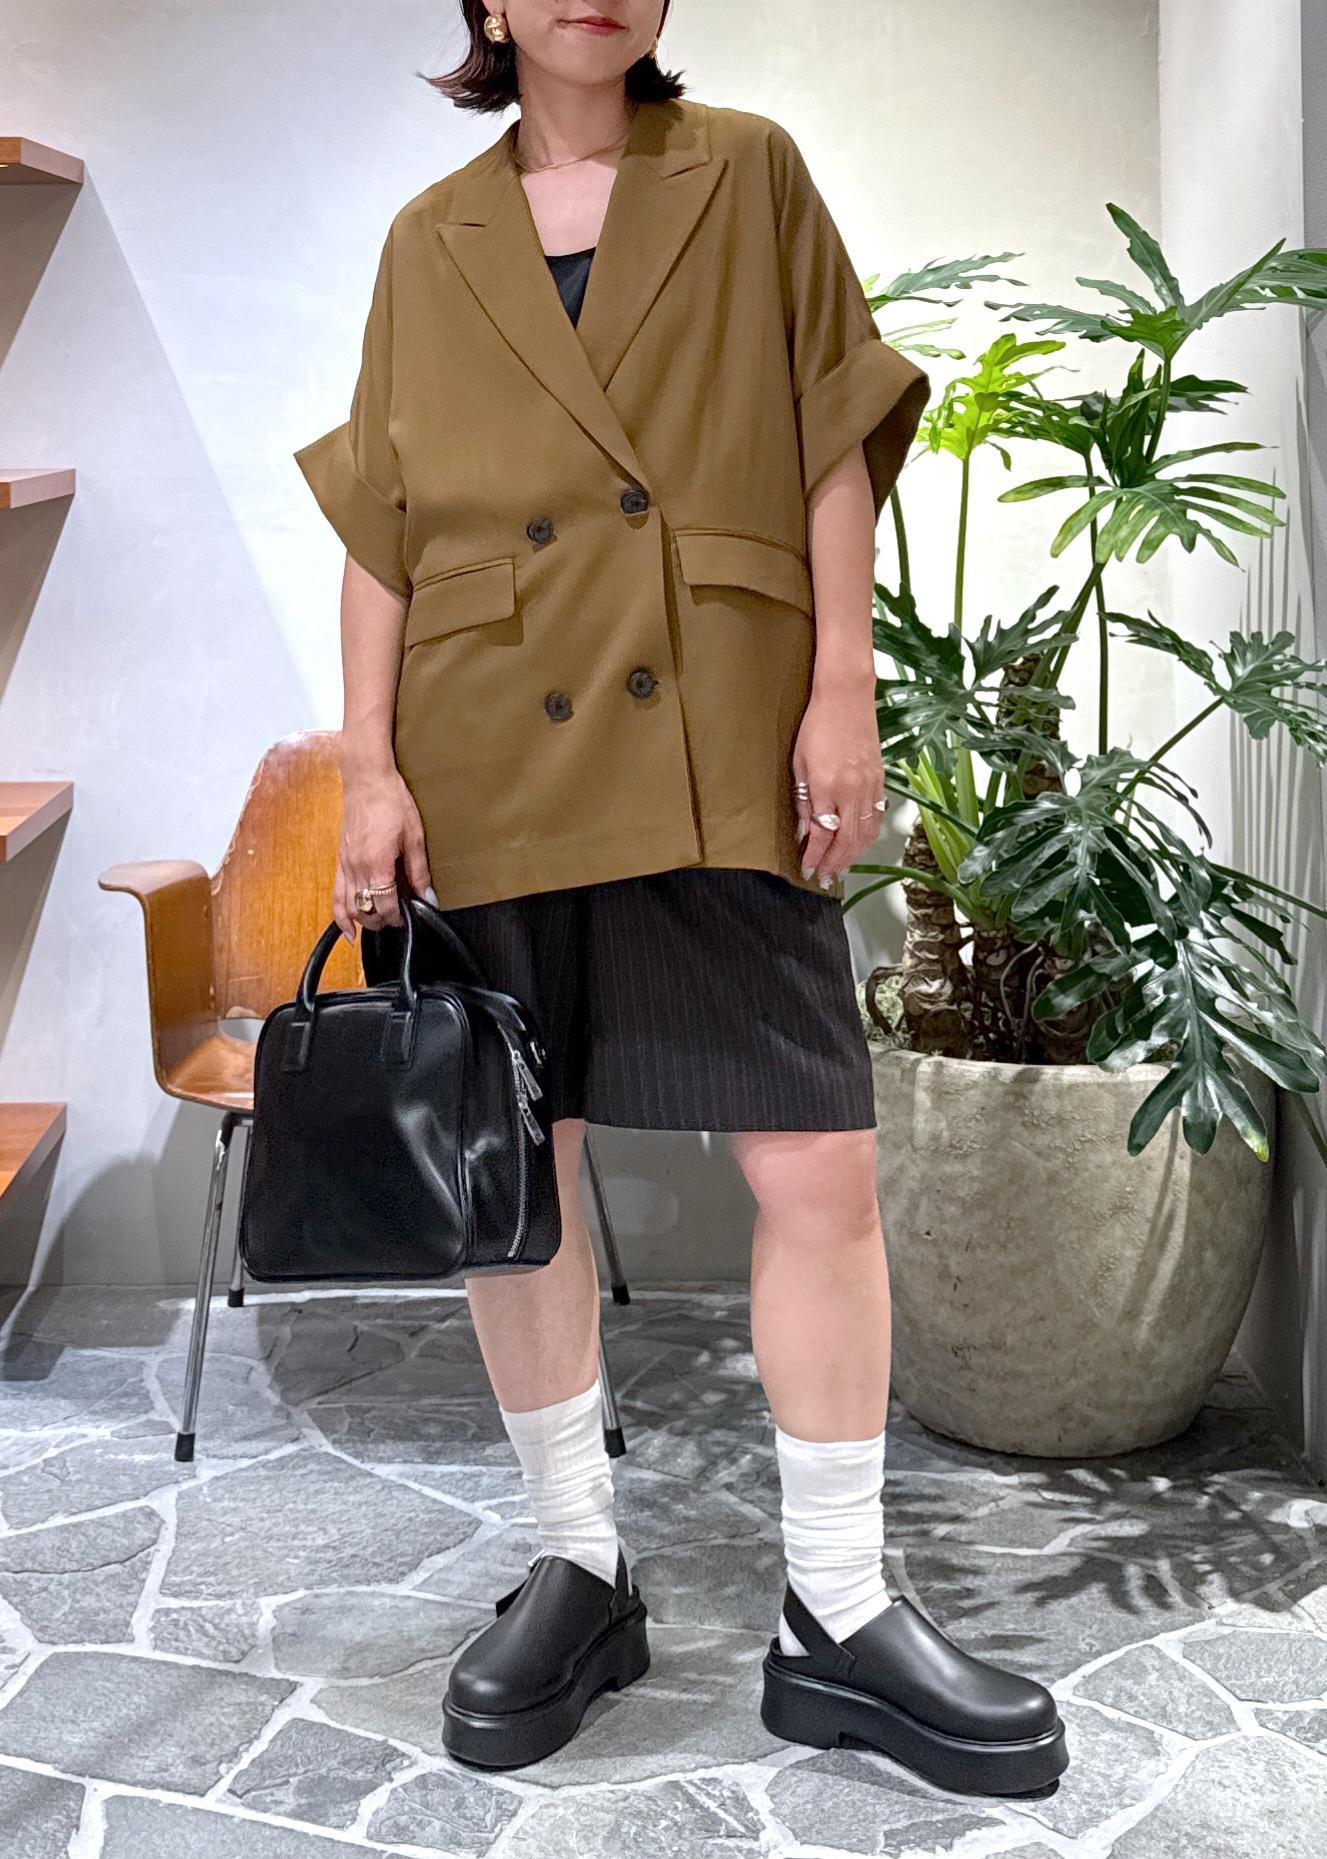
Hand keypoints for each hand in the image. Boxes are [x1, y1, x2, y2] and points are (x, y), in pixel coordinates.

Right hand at [334, 764, 433, 939]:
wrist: (367, 780)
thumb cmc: (391, 802)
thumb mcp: (414, 837)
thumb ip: (419, 872)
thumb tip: (428, 897)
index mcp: (377, 864)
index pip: (386, 905)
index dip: (399, 918)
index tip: (410, 919)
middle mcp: (357, 869)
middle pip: (366, 911)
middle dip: (383, 921)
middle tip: (399, 918)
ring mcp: (345, 866)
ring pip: (349, 907)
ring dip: (364, 921)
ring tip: (378, 926)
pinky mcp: (340, 861)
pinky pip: (336, 895)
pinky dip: (341, 914)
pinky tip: (348, 928)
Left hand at [792, 679, 886, 886]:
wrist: (846, 697)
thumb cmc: (817, 725)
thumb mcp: (799, 763)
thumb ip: (802, 799)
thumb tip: (804, 828)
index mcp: (827, 787)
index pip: (822, 834)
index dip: (815, 856)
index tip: (808, 869)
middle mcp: (851, 791)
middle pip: (846, 840)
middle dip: (835, 863)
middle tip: (825, 878)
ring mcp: (870, 785)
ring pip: (865, 833)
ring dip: (853, 855)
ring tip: (841, 867)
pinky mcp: (880, 779)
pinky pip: (876, 816)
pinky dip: (868, 836)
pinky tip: (859, 843)